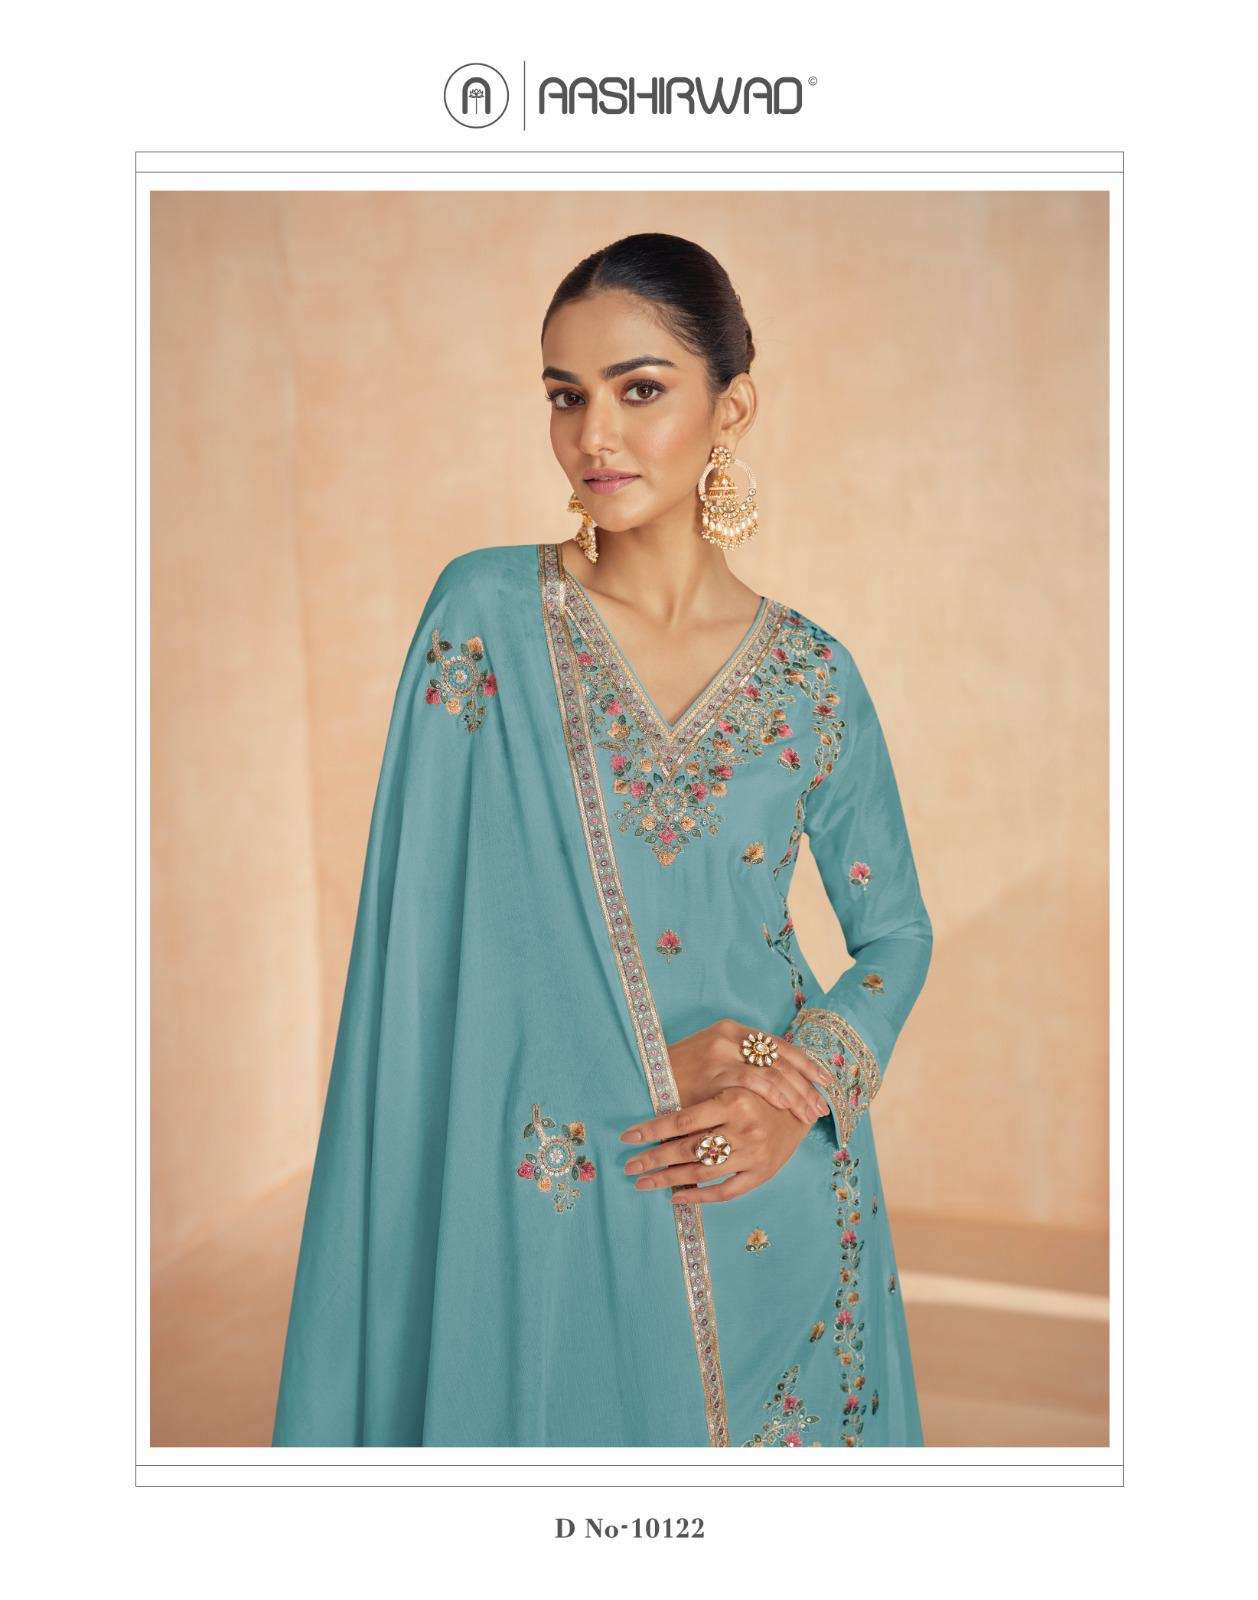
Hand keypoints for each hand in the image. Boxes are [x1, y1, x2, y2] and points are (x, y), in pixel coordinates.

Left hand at [619, 1085, 817, 1205]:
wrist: (804, 1106)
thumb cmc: (761, 1091)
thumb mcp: (735, 1082)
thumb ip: (704, 1095)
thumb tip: (656, 1113)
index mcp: (734, 1100)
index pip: (683, 1119)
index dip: (652, 1129)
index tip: (627, 1136)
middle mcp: (744, 1129)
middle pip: (688, 1149)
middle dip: (653, 1159)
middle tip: (628, 1165)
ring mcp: (753, 1154)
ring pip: (702, 1172)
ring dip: (667, 1179)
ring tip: (642, 1182)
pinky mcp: (762, 1173)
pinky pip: (725, 1191)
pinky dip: (698, 1196)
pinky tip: (675, 1197)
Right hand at [667, 1017, 829, 1127]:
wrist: (642, 1077)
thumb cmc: (679, 1077)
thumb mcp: (711, 1062)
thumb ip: (739, 1065)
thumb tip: (778, 1083)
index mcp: (732, 1029)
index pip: (779, 1045)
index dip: (805, 1064)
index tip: (825, 1081)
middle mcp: (729, 1036)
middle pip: (781, 1058)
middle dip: (806, 1084)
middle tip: (821, 1106)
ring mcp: (722, 1052)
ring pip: (772, 1071)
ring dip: (795, 1094)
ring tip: (809, 1114)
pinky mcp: (714, 1071)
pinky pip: (752, 1081)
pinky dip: (773, 1094)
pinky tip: (786, 1106)